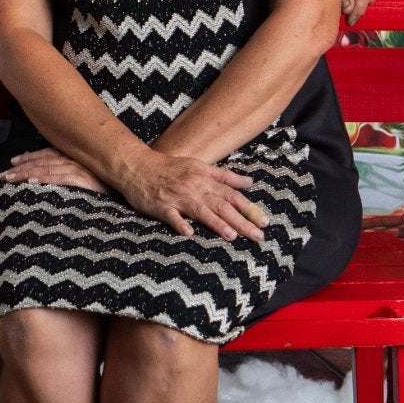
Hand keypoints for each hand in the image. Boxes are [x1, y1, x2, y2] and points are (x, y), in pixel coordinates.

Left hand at [0, 146, 104, 191]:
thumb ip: (73, 173)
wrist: (131, 187)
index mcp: (76, 156)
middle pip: (43, 160)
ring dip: (27, 173)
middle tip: (4, 175)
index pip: (48, 153)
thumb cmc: (111, 185)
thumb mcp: (91, 176)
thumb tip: (52, 176)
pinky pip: (61, 178)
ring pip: (47, 168)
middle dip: (22, 167)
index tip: (14, 162)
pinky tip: (33, 182)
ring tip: (11, 179)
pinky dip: (46, 179)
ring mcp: (80, 169)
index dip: (29, 157)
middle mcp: (76, 159)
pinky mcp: (85, 180)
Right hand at [120, 150, 266, 241]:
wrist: (139, 166)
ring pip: (201, 211)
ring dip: (216, 223)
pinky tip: (189, 233)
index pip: (232, 195)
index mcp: (205, 179)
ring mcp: (178, 198)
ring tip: (232, 235)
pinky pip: (172, 217)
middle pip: (222, 206)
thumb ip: (225, 176)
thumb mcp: (200, 167)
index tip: (265, 221)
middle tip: (258, 236)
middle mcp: (195, 188)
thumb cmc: (171, 168)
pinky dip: (180, 224)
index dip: (249, 208)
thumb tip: (249, 183)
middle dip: (242, 221)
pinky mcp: (161, 206)